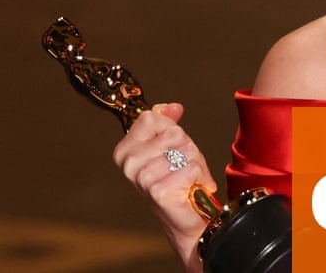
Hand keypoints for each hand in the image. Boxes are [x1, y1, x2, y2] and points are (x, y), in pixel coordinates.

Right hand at [114, 103, 215, 271]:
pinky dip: (201, 177)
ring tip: (188, 179)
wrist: (187, 219)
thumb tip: (173, 107)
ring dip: (196, 164)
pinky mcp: (159, 191)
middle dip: (188, 149)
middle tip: (184, 168)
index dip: (170, 129)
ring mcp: (142, 178)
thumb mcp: (172, 146)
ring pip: (185, 149)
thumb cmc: (178, 182)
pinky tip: (192, 189)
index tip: (171, 148)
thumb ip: (168, 124)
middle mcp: (129, 164)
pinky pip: (192, 167)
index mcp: (125, 150)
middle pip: (173, 133)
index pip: (151, 118)